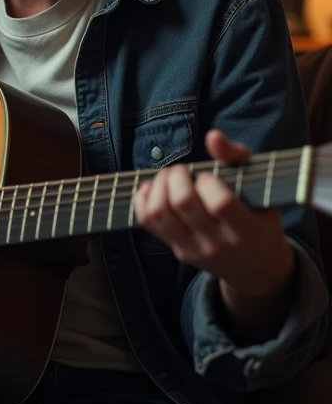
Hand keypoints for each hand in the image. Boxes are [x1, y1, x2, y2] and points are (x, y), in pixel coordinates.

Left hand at [134, 129, 294, 297]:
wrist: (257, 268)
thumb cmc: (259, 217)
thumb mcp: (260, 187)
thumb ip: (238, 157)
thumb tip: (213, 136)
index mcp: (246, 228)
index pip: (219, 202)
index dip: (208, 181)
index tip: (208, 175)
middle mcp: (219, 243)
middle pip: (183, 203)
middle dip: (177, 176)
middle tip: (182, 170)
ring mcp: (196, 249)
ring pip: (160, 213)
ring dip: (159, 185)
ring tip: (169, 177)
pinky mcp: (179, 252)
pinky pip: (149, 223)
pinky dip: (144, 199)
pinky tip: (153, 188)